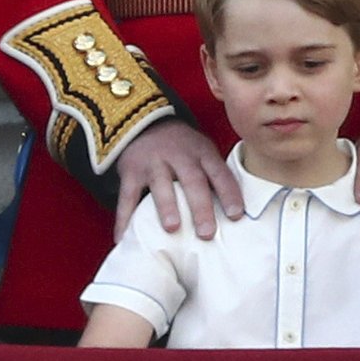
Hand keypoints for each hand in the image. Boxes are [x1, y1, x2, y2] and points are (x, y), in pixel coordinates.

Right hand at [115, 119, 242, 241]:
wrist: (144, 122)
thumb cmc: (183, 148)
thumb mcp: (202, 151)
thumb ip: (214, 176)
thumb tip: (235, 216)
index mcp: (202, 152)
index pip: (219, 173)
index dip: (229, 193)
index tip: (235, 216)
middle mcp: (179, 155)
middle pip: (192, 180)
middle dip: (200, 207)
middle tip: (207, 233)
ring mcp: (153, 162)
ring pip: (161, 185)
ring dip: (167, 206)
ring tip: (172, 228)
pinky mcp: (130, 170)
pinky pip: (127, 196)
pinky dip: (124, 217)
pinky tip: (124, 237)